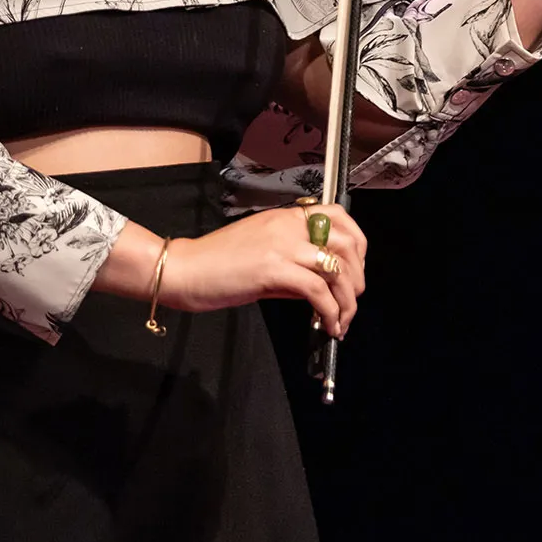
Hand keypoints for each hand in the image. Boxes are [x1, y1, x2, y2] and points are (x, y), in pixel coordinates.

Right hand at [163, 204, 368, 335]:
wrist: (184, 270)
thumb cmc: (217, 264)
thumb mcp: (262, 254)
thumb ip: (293, 264)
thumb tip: (322, 287)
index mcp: (285, 218)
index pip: (337, 216)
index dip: (357, 243)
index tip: (355, 268)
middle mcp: (287, 226)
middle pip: (345, 244)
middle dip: (357, 276)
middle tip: (352, 300)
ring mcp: (281, 246)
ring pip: (336, 269)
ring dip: (347, 299)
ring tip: (342, 320)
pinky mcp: (273, 269)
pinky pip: (317, 290)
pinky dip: (329, 311)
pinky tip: (327, 325)